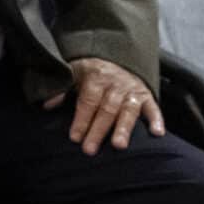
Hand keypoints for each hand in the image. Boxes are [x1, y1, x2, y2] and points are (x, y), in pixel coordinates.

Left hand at [47, 56, 163, 154]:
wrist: (117, 53)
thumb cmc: (92, 68)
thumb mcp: (74, 72)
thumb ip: (62, 88)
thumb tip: (46, 104)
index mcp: (96, 77)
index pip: (88, 101)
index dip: (81, 119)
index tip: (74, 137)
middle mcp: (116, 84)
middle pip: (106, 109)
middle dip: (98, 130)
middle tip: (90, 149)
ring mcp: (132, 90)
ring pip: (128, 110)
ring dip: (123, 128)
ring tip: (119, 145)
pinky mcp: (145, 95)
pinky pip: (153, 107)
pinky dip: (156, 119)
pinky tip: (157, 133)